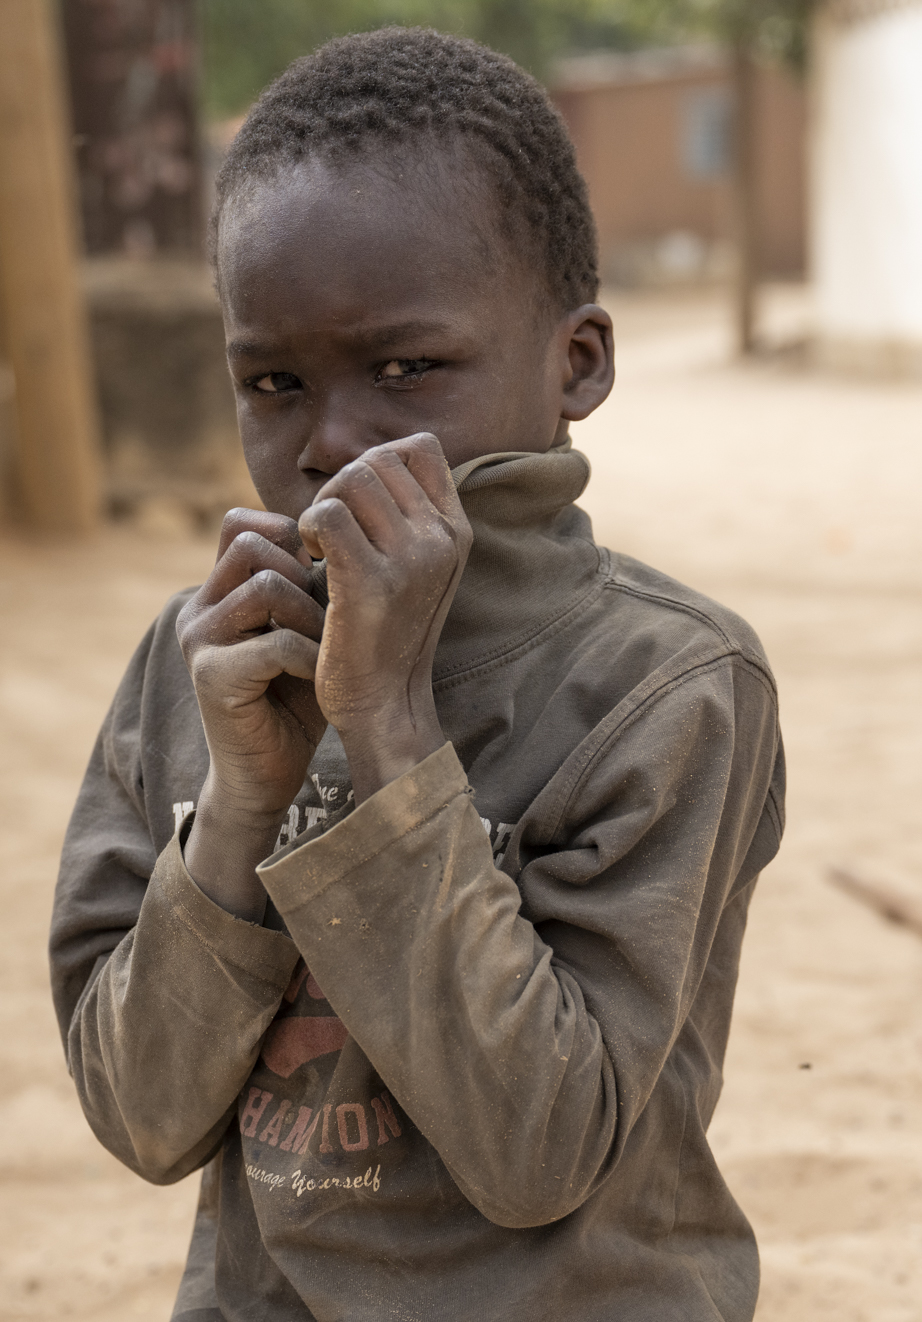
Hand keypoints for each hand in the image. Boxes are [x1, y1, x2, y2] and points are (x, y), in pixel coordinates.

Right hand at [176, 509, 326, 918]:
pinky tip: (318, 675)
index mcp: (217, 590)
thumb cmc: (296, 697)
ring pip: (266, 586)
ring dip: (310, 615)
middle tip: (324, 620)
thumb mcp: (306, 628)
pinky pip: (276, 641)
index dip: (287, 538)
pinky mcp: (210, 676)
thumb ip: (309, 584)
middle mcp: (198, 607)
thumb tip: (343, 532)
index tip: (318, 578)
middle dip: (303, 577)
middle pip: (254, 546)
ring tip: (322, 647)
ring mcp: (199, 639)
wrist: (267, 774)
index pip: (241, 524)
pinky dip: (311, 656)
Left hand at [299, 433, 471, 801]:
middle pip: (378, 459)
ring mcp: (412, 560)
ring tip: (320, 545)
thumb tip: (368, 462)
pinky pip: (329, 514)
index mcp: (456, 532)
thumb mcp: (412, 569)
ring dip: (323, 504)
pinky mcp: (373, 582)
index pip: (420, 448)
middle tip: (330, 532)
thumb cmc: (384, 633)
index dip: (378, 460)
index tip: (360, 505)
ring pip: (353, 478)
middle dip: (341, 484)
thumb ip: (403, 518)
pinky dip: (309, 528)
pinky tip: (312, 559)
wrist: (384, 706)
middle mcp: (442, 540)